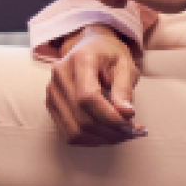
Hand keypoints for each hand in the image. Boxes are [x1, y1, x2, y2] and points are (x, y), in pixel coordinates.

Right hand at [45, 25, 146, 145]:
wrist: (91, 46)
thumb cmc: (110, 54)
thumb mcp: (125, 65)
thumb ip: (124, 89)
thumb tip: (126, 114)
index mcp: (80, 59)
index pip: (88, 97)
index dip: (109, 116)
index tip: (131, 123)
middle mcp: (60, 75)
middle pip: (82, 117)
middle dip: (111, 131)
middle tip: (134, 132)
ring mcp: (52, 91)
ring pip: (75, 130)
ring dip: (102, 139)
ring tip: (123, 134)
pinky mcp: (52, 104)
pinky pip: (69, 133)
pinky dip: (91, 140)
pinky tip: (107, 134)